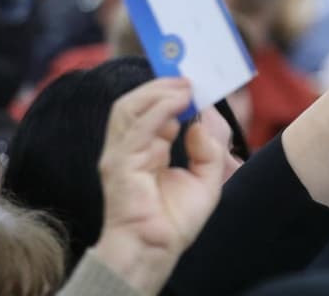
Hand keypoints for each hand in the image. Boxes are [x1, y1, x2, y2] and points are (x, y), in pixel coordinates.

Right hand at [94, 78, 225, 293]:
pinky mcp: (120, 164)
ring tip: (185, 86)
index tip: (195, 81)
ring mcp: (121, 154)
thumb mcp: (207, 177)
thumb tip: (200, 121)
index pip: (152, 109)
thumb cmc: (175, 220)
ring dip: (158, 91)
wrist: (156, 249)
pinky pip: (136, 129)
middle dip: (163, 85)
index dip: (171, 92)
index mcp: (147, 149)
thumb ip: (209, 147)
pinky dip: (158, 110)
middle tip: (190, 78)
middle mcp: (130, 147)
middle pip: (136, 103)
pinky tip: (178, 102)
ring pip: (128, 108)